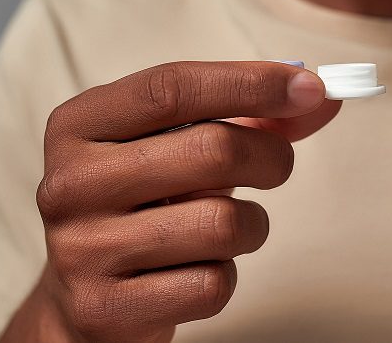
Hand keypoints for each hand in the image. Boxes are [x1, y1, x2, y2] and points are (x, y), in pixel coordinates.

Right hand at [1, 62, 340, 341]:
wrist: (85, 295)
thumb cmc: (145, 205)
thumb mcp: (178, 147)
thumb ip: (249, 118)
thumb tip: (320, 98)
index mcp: (81, 125)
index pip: (173, 87)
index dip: (252, 83)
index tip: (309, 88)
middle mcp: (71, 182)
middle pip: (214, 150)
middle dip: (271, 158)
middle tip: (275, 168)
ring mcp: (82, 249)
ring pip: (223, 224)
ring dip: (251, 226)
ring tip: (228, 228)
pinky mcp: (106, 308)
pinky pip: (212, 284)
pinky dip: (225, 276)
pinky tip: (197, 270)